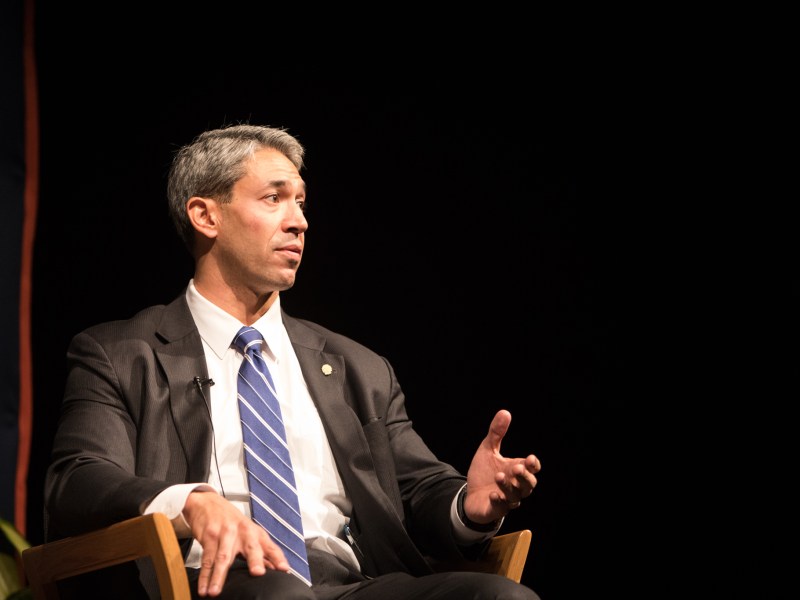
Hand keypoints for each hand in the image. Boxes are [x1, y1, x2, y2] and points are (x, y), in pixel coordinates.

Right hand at [182, 490, 289, 596]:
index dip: (278, 558)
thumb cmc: (232, 521)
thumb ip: (262, 552)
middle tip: (258, 573)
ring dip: (219, 576)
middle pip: (250, 547)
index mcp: (256, 533)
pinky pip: (207, 559)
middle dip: (255, 560)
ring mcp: (226, 533)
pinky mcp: (210, 536)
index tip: (284, 568)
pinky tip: (204, 588)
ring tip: (215, 592)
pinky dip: (205, 576)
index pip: (270, 547)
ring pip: (223, 557)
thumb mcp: (250, 533)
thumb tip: (276, 568)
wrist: (208, 504)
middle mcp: (243, 532)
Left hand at [464, 409, 540, 524]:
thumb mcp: (488, 450)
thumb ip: (496, 433)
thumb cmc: (484, 472)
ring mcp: (507, 499)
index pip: (533, 469)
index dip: (533, 465)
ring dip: (508, 486)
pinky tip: (493, 494)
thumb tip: (505, 412)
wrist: (470, 494)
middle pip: (528, 484)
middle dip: (524, 477)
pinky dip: (499, 502)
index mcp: (516, 470)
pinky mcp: (495, 509)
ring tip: (498, 476)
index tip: (530, 458)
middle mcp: (515, 486)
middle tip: (517, 467)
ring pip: (515, 496)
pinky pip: (501, 508)